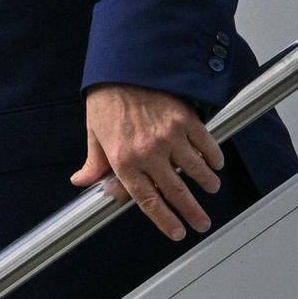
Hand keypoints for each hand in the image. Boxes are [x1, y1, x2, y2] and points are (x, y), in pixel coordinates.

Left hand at [71, 83, 225, 241]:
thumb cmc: (106, 100)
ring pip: (196, 170)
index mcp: (123, 160)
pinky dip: (213, 158)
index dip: (164, 220)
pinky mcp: (185, 120)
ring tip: (210, 188)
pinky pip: (205, 146)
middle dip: (192, 212)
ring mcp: (169, 136)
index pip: (147, 200)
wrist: (122, 66)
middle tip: (202, 223)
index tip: (177, 232)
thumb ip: (94, 163)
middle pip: (176, 192)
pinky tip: (214, 164)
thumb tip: (82, 183)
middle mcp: (148, 152)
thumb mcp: (94, 133)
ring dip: (206, 183)